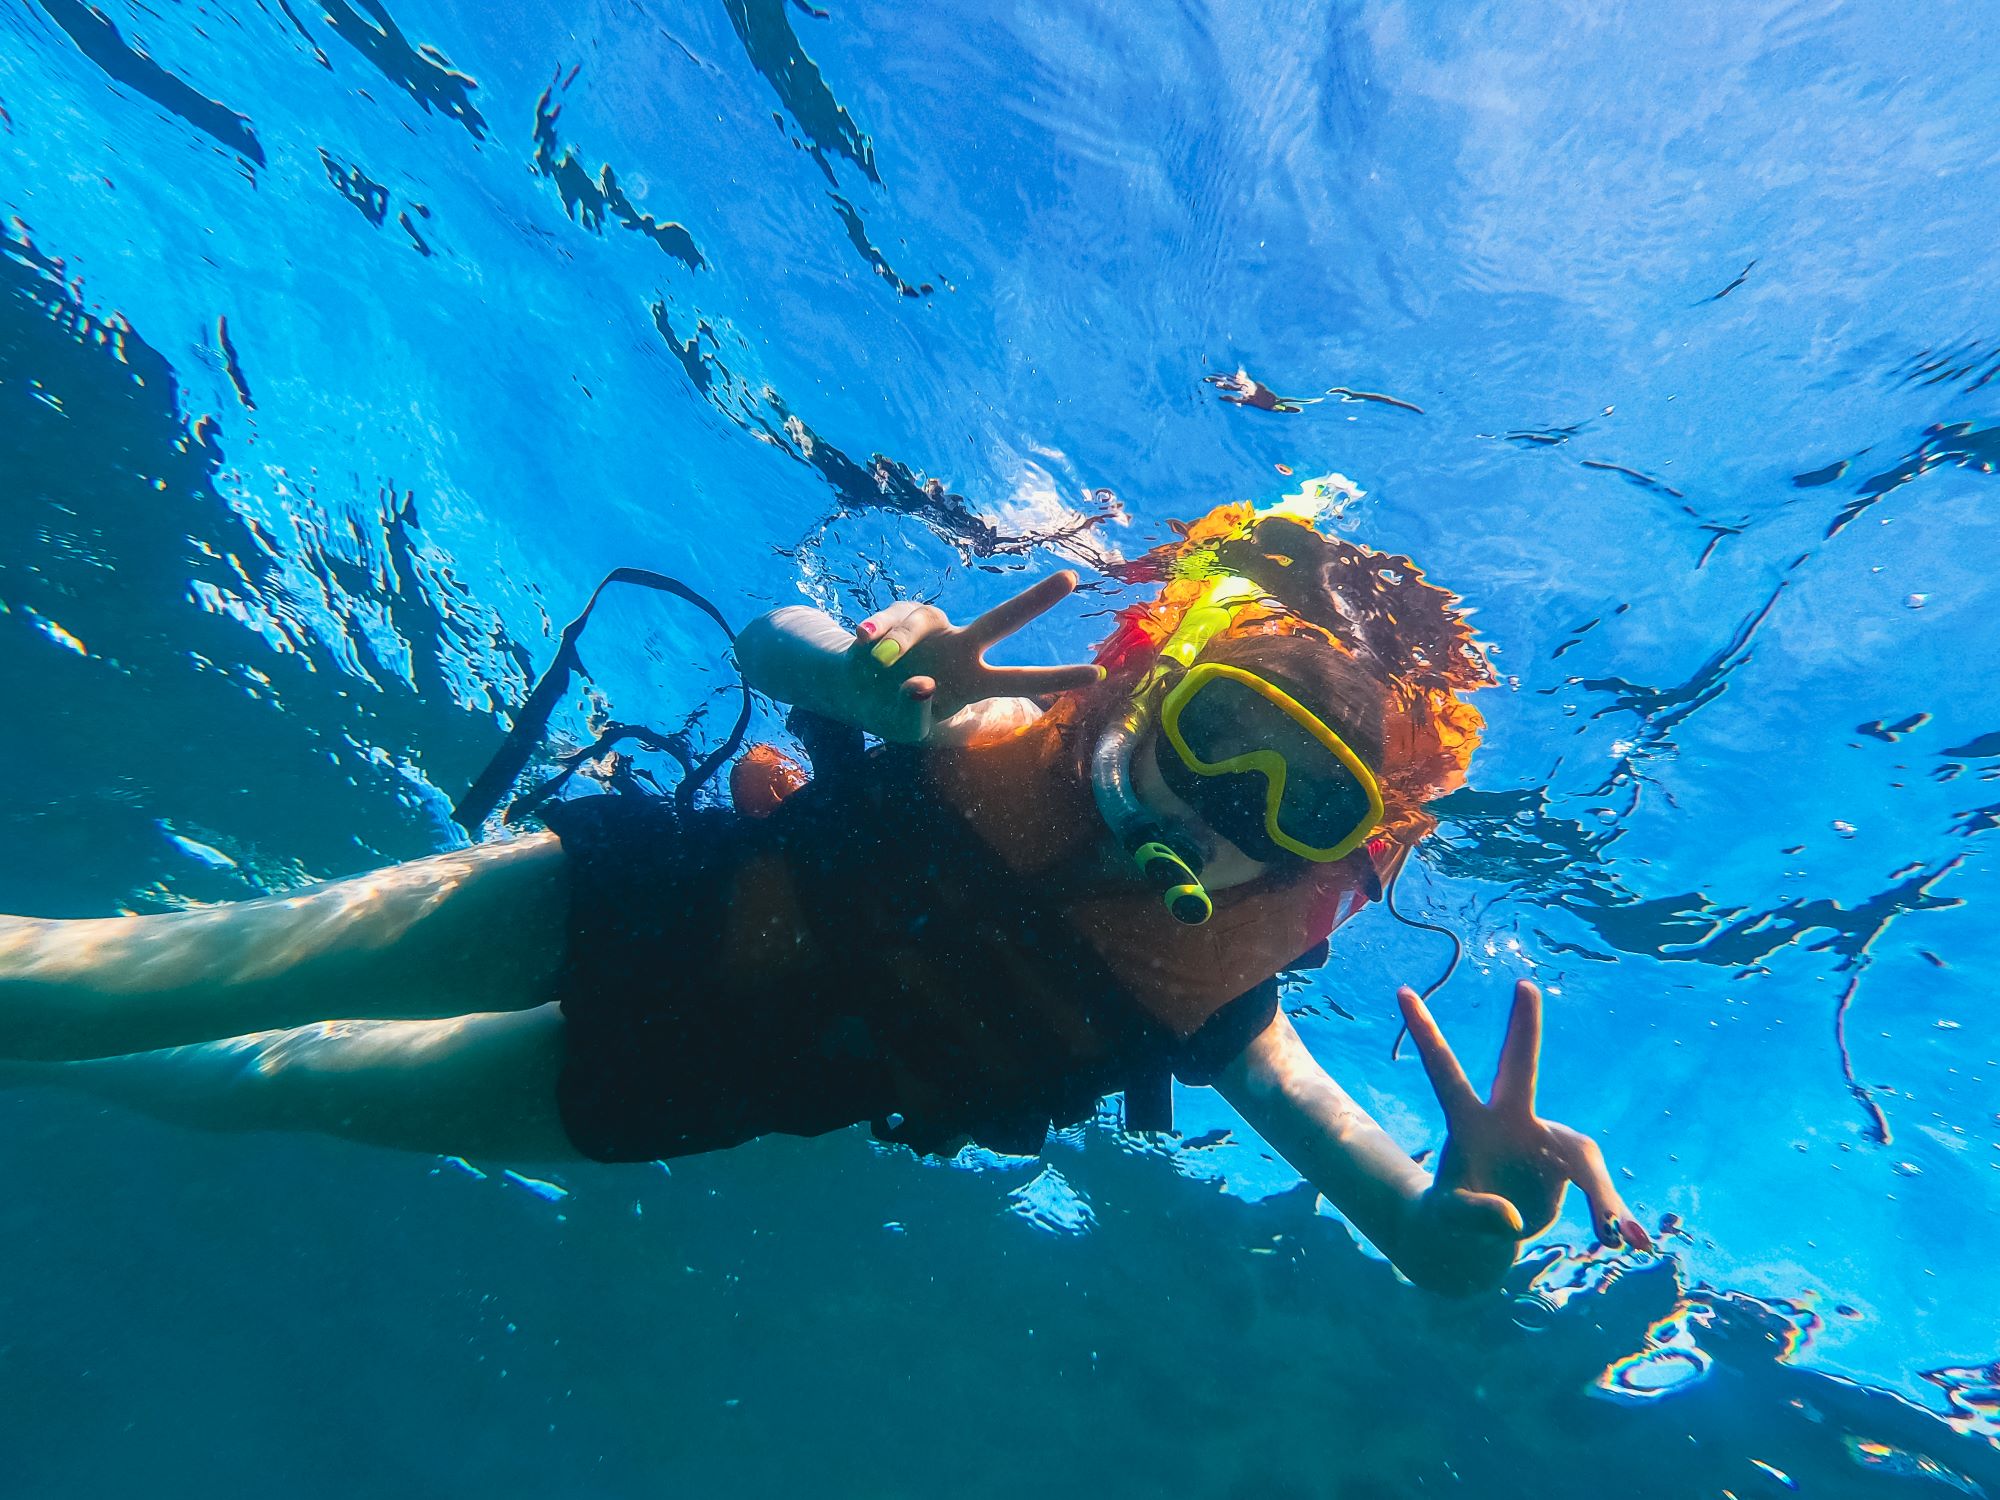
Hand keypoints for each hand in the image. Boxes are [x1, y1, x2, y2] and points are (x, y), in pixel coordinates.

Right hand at [850, 571, 1104, 740]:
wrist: (853, 689)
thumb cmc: (893, 710)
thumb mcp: (906, 728)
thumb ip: (914, 714)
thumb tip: (919, 685)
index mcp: (973, 681)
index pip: (1022, 678)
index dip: (1058, 678)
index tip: (1100, 674)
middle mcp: (960, 648)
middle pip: (1001, 620)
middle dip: (1035, 601)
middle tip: (1072, 579)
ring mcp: (930, 629)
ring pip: (920, 624)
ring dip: (898, 643)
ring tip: (879, 660)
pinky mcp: (896, 617)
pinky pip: (887, 622)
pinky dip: (876, 632)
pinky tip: (865, 641)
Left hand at [1393, 980, 1650, 1294]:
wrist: (1480, 1235)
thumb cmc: (1454, 1219)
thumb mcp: (1454, 1221)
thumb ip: (1475, 1218)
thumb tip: (1513, 1224)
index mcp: (1469, 1126)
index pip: (1444, 1072)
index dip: (1425, 1034)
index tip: (1400, 992)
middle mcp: (1507, 1119)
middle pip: (1519, 1066)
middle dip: (1522, 1025)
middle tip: (1524, 985)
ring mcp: (1539, 1136)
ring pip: (1581, 1159)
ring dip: (1602, 1198)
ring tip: (1620, 1241)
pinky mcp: (1564, 1163)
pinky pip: (1598, 1189)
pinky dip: (1613, 1215)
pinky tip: (1632, 1242)